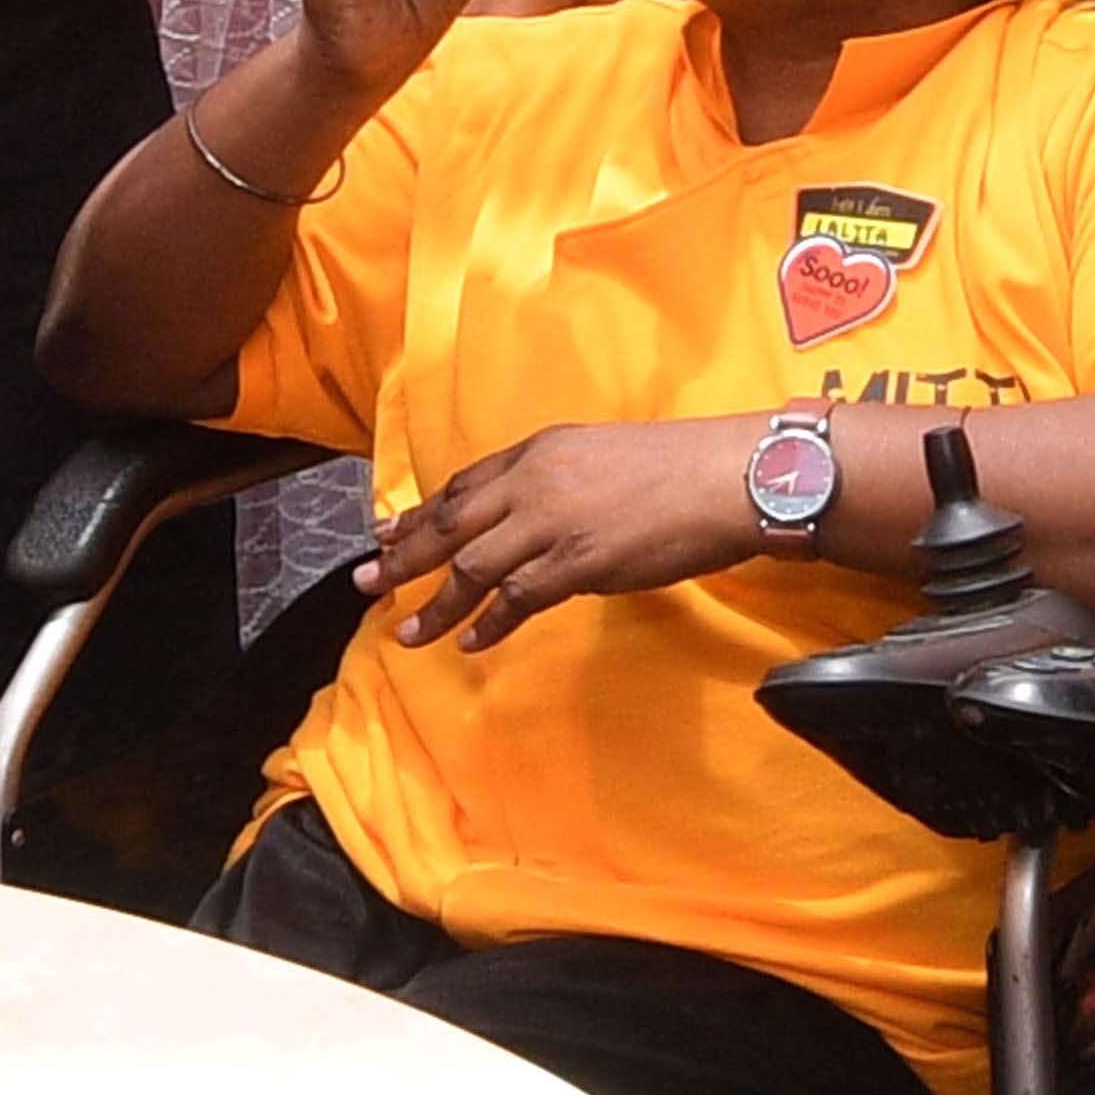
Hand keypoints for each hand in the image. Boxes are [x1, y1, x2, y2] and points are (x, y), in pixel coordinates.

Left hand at [358, 418, 760, 648]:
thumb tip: (535, 521)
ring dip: (434, 604)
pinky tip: (471, 642)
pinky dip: (489, 624)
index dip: (421, 514)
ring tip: (406, 632)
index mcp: (540, 451)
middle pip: (450, 524)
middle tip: (365, 581)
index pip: (463, 485)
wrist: (728, 477)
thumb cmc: (679, 469)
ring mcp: (553, 522)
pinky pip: (517, 599)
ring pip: (472, 567)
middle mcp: (535, 481)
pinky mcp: (578, 562)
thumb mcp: (601, 457)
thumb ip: (559, 483)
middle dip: (403, 556)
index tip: (388, 532)